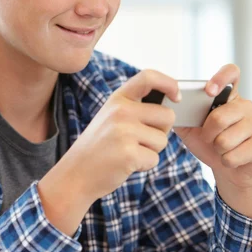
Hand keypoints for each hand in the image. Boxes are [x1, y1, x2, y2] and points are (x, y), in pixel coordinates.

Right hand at [38, 70, 178, 234]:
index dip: (169, 83)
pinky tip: (125, 164)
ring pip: (163, 140)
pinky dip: (144, 165)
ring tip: (127, 153)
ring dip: (151, 151)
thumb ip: (134, 108)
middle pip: (167, 116)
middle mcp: (120, 111)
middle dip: (160, 132)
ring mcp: (124, 131)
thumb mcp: (110, 117)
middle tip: (138, 141)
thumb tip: (170, 105)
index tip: (176, 96)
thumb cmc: (99, 148)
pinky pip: (155, 159)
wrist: (75, 174)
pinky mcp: (129, 153)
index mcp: (117, 99)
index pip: (148, 77)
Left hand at [175, 64, 251, 219]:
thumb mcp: (191, 127)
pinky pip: (232, 156)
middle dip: (207, 134)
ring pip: (225, 140)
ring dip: (216, 150)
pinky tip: (231, 158)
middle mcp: (245, 106)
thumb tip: (161, 105)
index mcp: (227, 97)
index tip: (209, 90)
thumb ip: (180, 114)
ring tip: (222, 148)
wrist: (230, 169)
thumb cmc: (209, 143)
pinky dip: (225, 161)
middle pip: (219, 118)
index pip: (231, 73)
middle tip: (210, 137)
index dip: (221, 78)